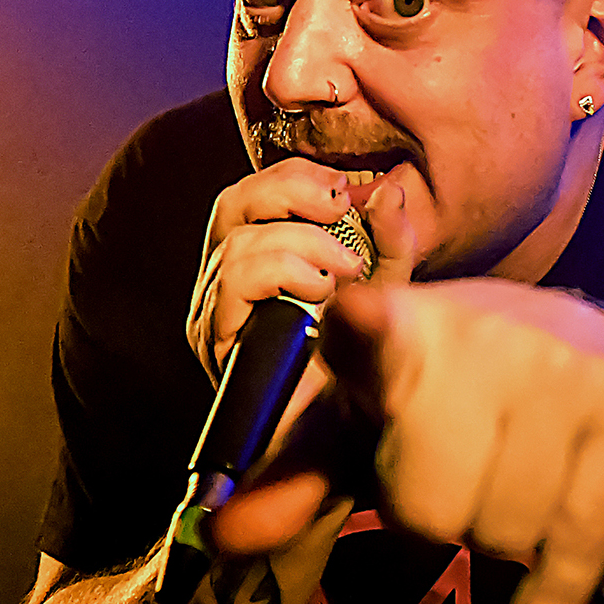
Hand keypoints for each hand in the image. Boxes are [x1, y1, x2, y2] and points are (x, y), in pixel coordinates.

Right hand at [186, 157, 417, 436]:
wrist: (343, 425)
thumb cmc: (358, 351)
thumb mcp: (385, 284)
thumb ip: (390, 236)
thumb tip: (388, 190)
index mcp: (258, 251)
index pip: (256, 192)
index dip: (294, 177)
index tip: (343, 188)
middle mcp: (227, 273)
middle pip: (234, 204)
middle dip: (291, 198)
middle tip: (341, 214)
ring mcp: (214, 308)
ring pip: (237, 246)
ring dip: (298, 247)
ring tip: (340, 272)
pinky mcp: (214, 340)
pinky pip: (231, 289)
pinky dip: (279, 278)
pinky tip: (318, 295)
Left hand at [209, 279, 603, 603]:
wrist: (594, 350)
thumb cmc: (449, 388)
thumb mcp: (367, 416)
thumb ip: (295, 473)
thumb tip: (220, 540)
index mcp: (402, 324)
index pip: (377, 331)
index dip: (366, 329)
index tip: (357, 317)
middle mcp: (488, 335)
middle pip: (425, 507)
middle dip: (426, 513)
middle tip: (451, 467)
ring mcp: (566, 376)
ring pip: (498, 536)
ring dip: (488, 538)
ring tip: (502, 483)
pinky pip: (573, 559)